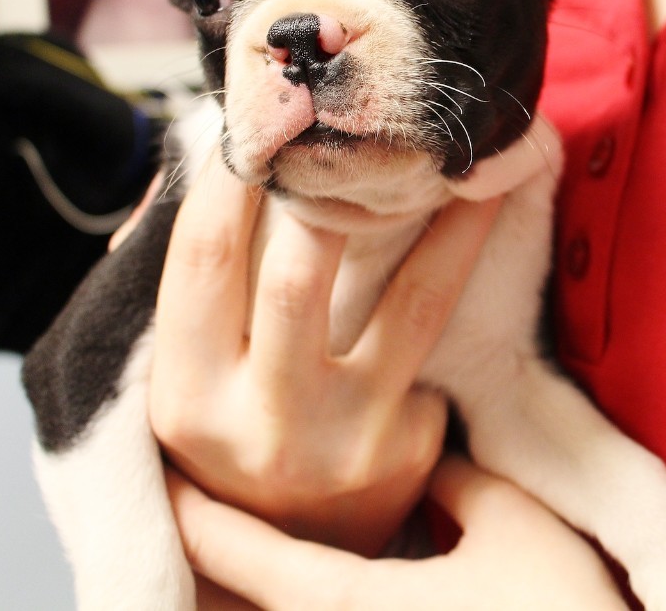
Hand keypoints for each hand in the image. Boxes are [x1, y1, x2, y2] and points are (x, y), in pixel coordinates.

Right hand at [148, 151, 500, 555]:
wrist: (303, 544)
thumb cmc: (241, 435)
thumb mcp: (193, 378)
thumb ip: (199, 288)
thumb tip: (207, 161)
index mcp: (188, 398)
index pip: (203, 265)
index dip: (233, 184)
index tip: (265, 120)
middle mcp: (264, 423)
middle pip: (301, 275)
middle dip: (333, 192)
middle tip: (368, 132)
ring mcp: (347, 438)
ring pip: (410, 299)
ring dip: (448, 219)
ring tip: (471, 163)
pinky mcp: (409, 442)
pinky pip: (435, 338)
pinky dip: (454, 272)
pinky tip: (477, 224)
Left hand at [168, 455, 626, 610]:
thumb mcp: (518, 524)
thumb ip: (460, 481)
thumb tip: (428, 462)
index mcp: (354, 605)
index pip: (247, 557)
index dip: (199, 515)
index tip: (172, 477)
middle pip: (243, 610)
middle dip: (210, 565)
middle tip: (199, 509)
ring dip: (256, 593)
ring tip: (251, 554)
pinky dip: (304, 604)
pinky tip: (322, 583)